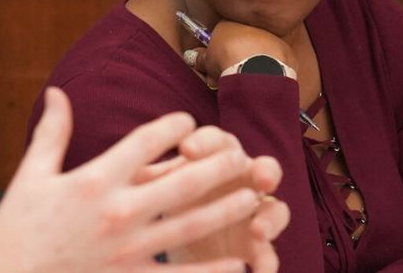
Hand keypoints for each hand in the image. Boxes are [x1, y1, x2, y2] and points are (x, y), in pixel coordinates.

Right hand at [0, 88, 278, 272]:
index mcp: (94, 179)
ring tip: (254, 199)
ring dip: (227, 210)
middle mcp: (117, 210)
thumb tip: (57, 92)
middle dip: (219, 166)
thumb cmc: (16, 230)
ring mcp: (127, 249)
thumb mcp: (31, 176)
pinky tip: (238, 263)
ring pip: (190, 224)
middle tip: (244, 157)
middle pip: (183, 180)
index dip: (174, 125)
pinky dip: (211, 270)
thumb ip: (53, 133)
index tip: (189, 122)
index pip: (146, 140)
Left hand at [158, 132, 289, 271]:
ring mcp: (254, 215)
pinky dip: (267, 264)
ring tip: (258, 231)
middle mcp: (242, 183)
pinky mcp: (255, 248)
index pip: (218, 142)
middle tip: (259, 177)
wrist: (166, 240)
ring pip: (276, 211)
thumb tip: (126, 166)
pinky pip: (269, 255)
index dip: (207, 143)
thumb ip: (146, 178)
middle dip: (264, 171)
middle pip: (262, 169)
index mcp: (216, 160)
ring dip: (271, 219)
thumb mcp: (151, 192)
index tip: (187, 149)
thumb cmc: (158, 204)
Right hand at [183, 20, 296, 84]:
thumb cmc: (228, 61)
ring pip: (260, 51)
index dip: (217, 51)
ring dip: (253, 64)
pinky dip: (270, 70)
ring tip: (245, 80)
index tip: (215, 64)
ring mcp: (271, 38)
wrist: (256, 69)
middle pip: (241, 43)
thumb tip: (193, 57)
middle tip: (227, 76)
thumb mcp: (207, 61)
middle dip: (234, 59)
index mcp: (230, 24)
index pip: (221, 34)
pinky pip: (276, 61)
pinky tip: (263, 81)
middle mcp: (252, 26)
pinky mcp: (287, 52)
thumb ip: (200, 58)